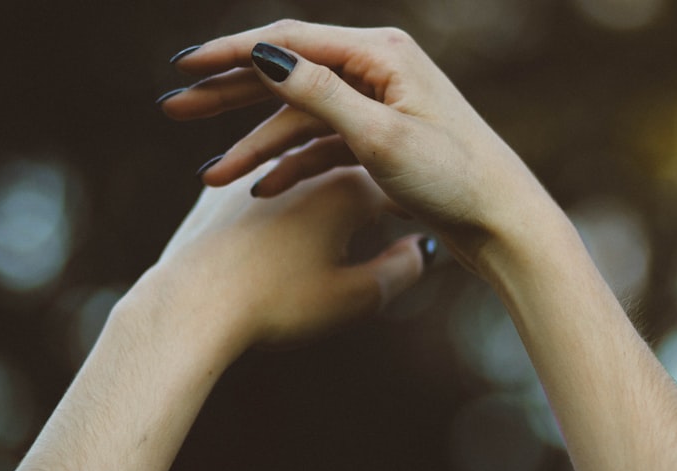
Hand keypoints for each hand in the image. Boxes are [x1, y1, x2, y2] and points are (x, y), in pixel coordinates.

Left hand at [139, 165, 429, 355]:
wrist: (189, 305)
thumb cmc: (277, 303)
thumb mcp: (353, 297)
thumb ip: (399, 271)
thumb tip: (421, 251)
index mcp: (346, 189)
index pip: (398, 186)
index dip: (417, 200)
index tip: (430, 213)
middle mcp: (303, 167)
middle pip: (351, 168)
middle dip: (375, 186)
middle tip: (396, 207)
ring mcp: (255, 173)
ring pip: (303, 171)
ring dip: (326, 188)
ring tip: (338, 218)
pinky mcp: (217, 191)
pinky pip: (261, 184)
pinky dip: (280, 197)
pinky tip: (282, 222)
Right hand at [160, 20, 550, 275]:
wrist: (502, 223)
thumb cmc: (454, 179)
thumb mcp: (381, 137)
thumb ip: (321, 94)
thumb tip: (264, 54)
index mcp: (382, 54)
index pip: (289, 41)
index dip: (231, 53)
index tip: (184, 67)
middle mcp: (379, 71)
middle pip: (287, 74)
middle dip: (229, 94)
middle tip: (174, 105)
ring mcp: (379, 106)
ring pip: (300, 116)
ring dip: (255, 144)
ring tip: (209, 175)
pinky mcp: (382, 141)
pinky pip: (323, 145)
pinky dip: (292, 165)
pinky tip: (260, 188)